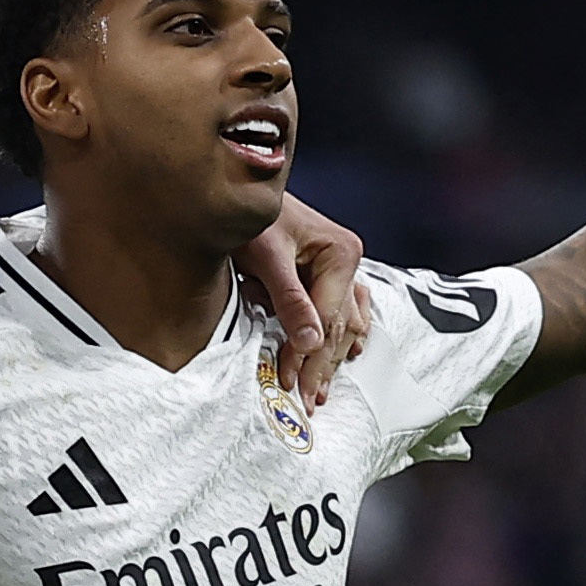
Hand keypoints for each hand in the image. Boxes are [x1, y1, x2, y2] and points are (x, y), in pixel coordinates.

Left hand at [234, 195, 372, 408]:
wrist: (238, 187)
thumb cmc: (250, 215)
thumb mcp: (266, 255)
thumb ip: (289, 298)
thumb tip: (309, 343)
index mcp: (341, 253)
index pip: (327, 318)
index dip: (308, 354)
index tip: (291, 381)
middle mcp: (347, 260)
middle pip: (338, 326)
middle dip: (320, 364)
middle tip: (307, 398)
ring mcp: (340, 267)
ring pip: (344, 323)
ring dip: (332, 357)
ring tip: (319, 389)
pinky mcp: (326, 272)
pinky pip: (341, 311)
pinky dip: (338, 336)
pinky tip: (342, 355)